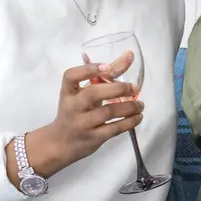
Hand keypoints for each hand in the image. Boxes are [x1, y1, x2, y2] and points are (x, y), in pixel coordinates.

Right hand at [19, 60, 144, 179]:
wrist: (59, 144)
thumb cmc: (75, 112)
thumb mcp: (84, 93)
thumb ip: (106, 76)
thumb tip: (129, 56)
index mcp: (68, 93)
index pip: (71, 76)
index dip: (88, 69)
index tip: (106, 66)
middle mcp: (73, 107)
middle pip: (93, 94)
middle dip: (117, 89)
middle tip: (135, 88)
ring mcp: (82, 124)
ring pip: (107, 112)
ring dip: (129, 107)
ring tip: (140, 105)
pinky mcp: (93, 137)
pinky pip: (114, 128)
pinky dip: (130, 121)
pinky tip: (138, 116)